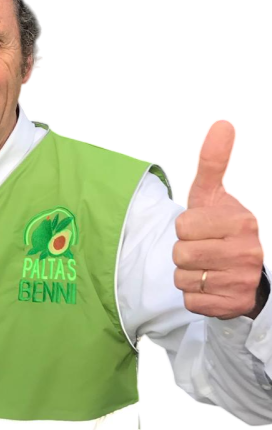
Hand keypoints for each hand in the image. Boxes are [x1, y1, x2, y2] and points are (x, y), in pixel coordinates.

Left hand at [173, 119, 265, 319]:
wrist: (243, 272)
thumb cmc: (220, 228)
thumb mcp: (213, 195)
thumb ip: (212, 162)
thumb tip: (222, 123)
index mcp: (244, 221)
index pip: (183, 226)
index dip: (185, 228)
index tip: (202, 229)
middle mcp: (248, 252)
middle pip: (181, 254)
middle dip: (184, 253)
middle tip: (203, 251)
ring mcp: (243, 281)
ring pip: (184, 279)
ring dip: (188, 275)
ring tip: (207, 268)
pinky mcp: (233, 306)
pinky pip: (191, 301)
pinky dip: (194, 296)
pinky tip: (210, 286)